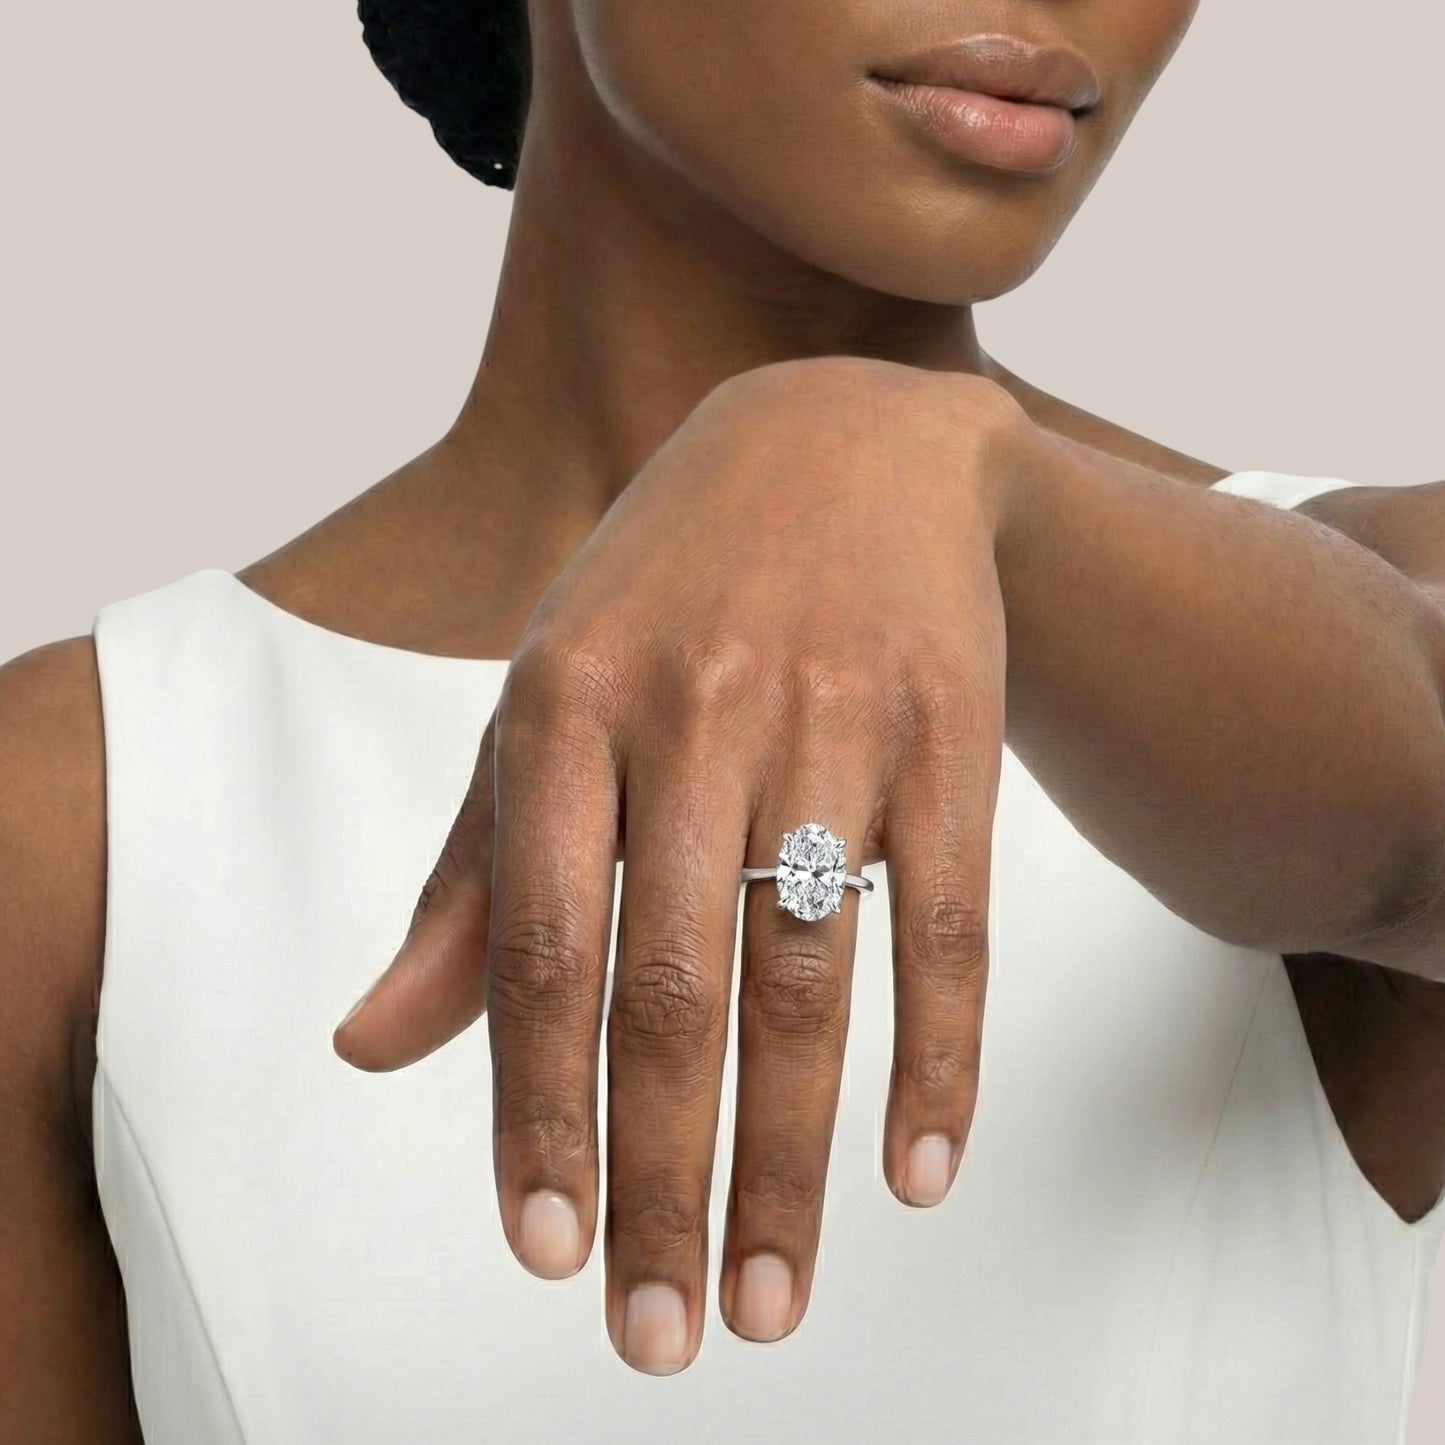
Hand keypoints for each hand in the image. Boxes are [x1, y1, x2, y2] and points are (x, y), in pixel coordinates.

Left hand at [333, 355, 1027, 1371]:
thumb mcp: (549, 699)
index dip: (534, 1113)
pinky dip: (936, 1062)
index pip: (537, 948)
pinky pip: (946, 923)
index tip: (542, 1256)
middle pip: (671, 989)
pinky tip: (916, 1176)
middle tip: (662, 1334)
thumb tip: (370, 1049)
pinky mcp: (948, 731)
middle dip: (662, 1182)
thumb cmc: (672, 591)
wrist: (846, 442)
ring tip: (778, 1298)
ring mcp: (831, 717)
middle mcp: (692, 711)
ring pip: (807, 978)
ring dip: (791, 1161)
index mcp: (566, 706)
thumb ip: (470, 876)